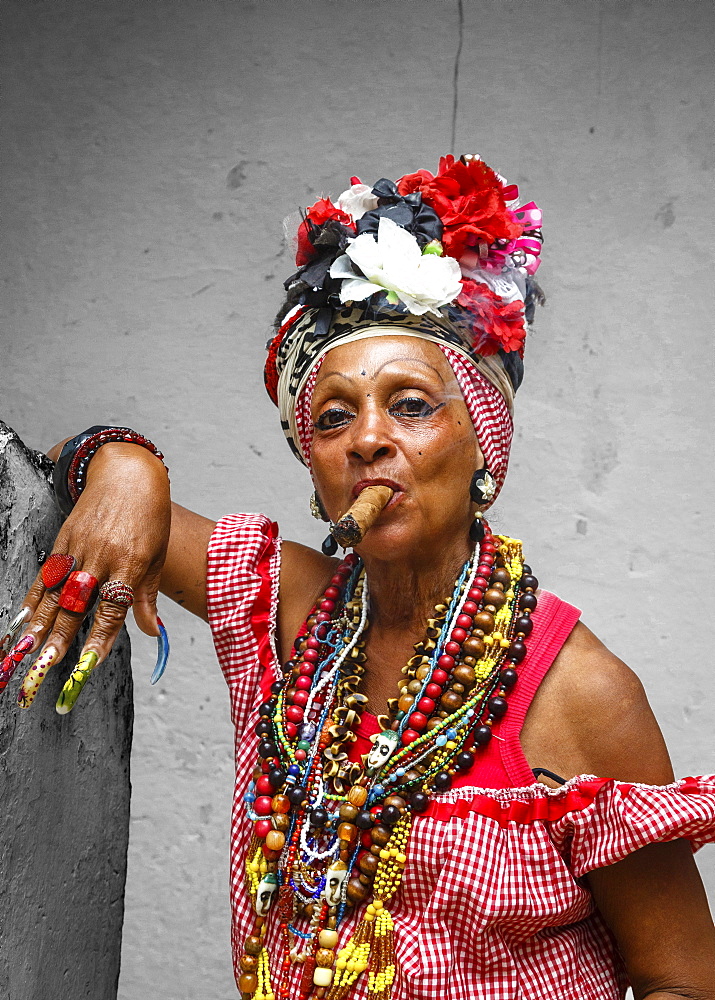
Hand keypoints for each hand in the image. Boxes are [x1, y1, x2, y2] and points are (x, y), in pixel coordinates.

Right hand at [7, 442, 170, 710]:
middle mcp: (102, 557)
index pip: (112, 610)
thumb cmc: (150, 516)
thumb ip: (148, 596)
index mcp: (131, 563)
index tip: (87, 668)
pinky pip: (45, 575)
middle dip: (58, 642)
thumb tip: (152, 633)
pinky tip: (19, 623)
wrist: (127, 471)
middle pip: (76, 607)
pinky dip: (31, 600)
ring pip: (54, 594)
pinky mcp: (64, 540)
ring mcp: (80, 548)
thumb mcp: (157, 554)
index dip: (99, 641)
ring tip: (23, 656)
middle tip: (43, 672)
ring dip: (37, 627)